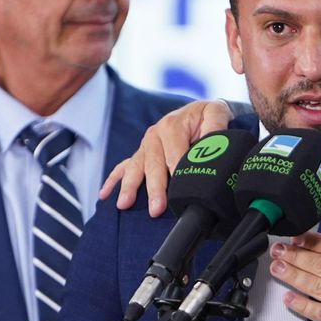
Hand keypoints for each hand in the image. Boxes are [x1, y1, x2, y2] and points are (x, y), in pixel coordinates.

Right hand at [99, 99, 233, 214]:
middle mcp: (154, 134)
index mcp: (171, 125)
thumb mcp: (216, 113)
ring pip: (136, 167)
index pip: (174, 154)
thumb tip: (214, 144)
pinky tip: (105, 194)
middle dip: (154, 188)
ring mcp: (146, 145)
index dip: (178, 173)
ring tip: (124, 204)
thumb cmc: (207, 115)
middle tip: (156, 209)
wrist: (199, 111)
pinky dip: (113, 180)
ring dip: (130, 186)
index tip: (180, 191)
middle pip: (153, 164)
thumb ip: (216, 127)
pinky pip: (124, 166)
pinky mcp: (141, 153)